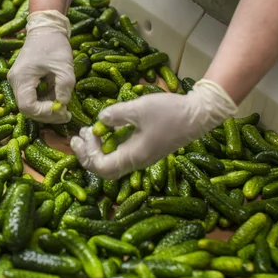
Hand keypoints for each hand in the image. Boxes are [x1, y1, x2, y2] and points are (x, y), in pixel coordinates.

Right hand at [7, 11, 75, 123]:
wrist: (45, 28)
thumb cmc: (54, 44)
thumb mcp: (64, 67)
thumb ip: (65, 88)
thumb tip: (62, 106)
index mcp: (22, 77)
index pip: (27, 107)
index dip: (44, 113)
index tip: (61, 110)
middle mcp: (15, 81)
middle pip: (26, 109)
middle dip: (46, 114)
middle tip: (65, 115)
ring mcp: (17, 81)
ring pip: (29, 105)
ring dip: (46, 109)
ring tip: (64, 108)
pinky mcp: (23, 80)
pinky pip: (31, 97)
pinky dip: (44, 101)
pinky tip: (57, 99)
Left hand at [70, 79, 236, 178]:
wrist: (199, 114)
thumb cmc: (170, 112)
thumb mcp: (139, 109)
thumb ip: (116, 115)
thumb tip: (100, 120)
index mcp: (134, 156)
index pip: (102, 168)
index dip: (87, 155)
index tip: (82, 136)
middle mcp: (137, 161)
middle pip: (105, 169)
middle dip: (88, 154)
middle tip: (78, 137)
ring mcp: (142, 156)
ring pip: (112, 161)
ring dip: (97, 148)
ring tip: (88, 131)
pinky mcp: (146, 148)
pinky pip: (121, 152)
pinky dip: (109, 144)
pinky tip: (106, 129)